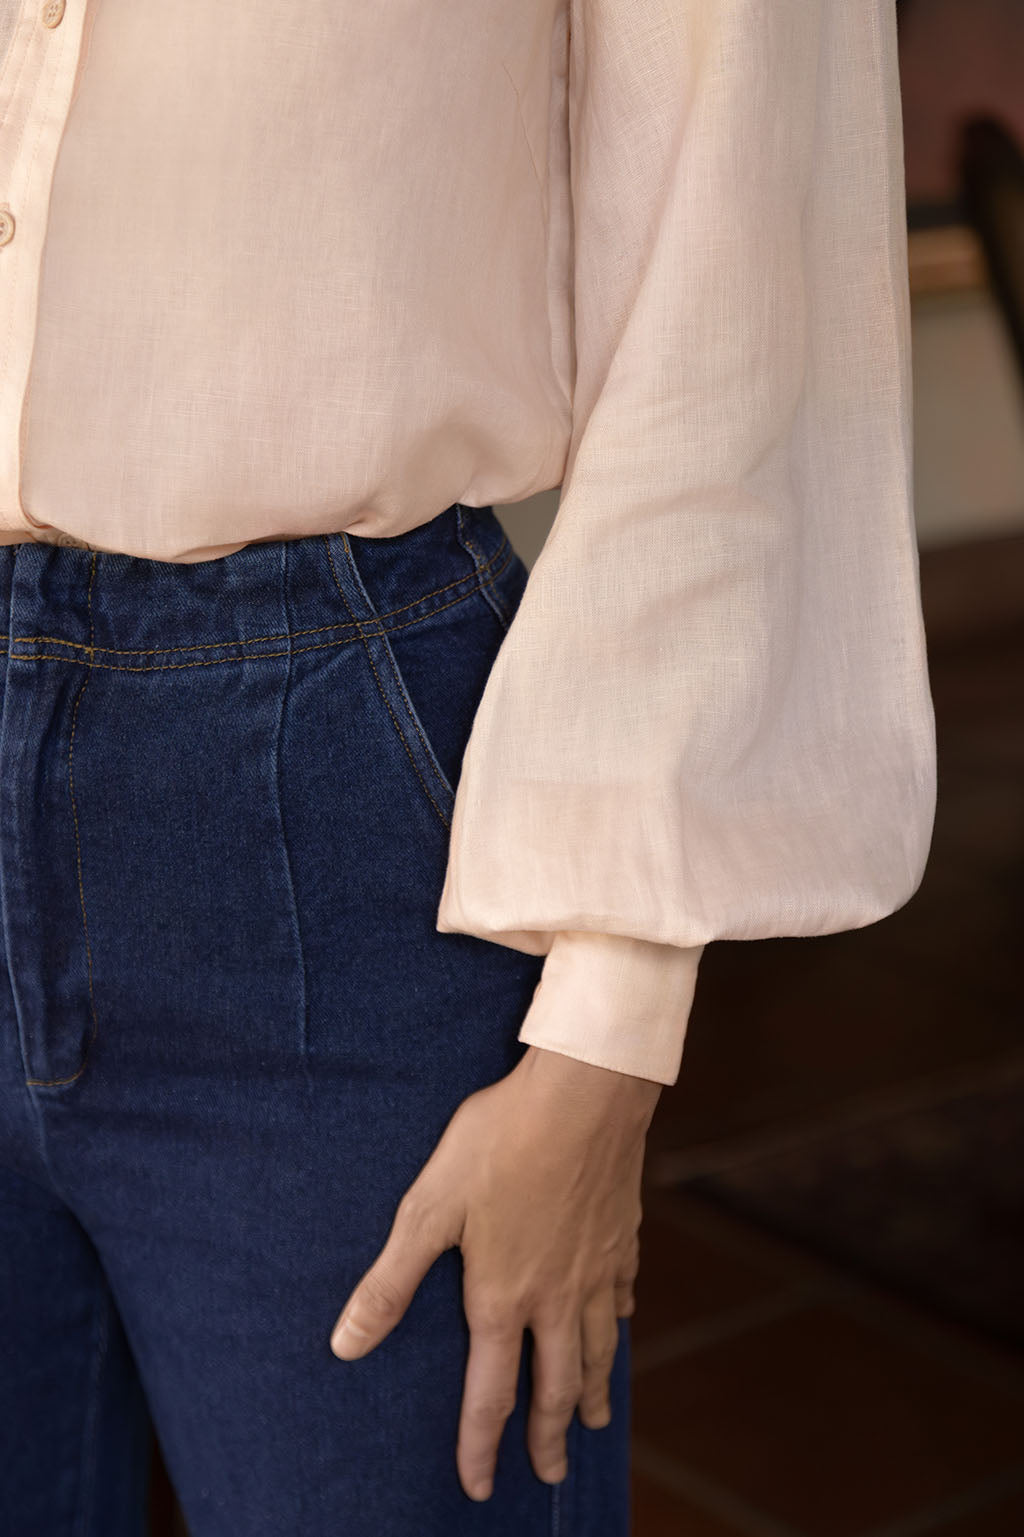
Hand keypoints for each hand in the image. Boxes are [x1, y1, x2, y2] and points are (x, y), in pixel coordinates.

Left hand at [329, 1043, 661, 1500]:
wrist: (584, 1096)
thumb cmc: (500, 1142)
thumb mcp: (429, 1207)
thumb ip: (391, 1281)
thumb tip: (345, 1346)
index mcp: (503, 1297)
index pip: (490, 1394)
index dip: (480, 1446)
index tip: (477, 1488)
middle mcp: (556, 1298)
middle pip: (554, 1386)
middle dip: (548, 1438)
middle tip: (549, 1477)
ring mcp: (595, 1270)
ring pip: (598, 1350)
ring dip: (592, 1393)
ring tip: (594, 1421)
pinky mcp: (622, 1236)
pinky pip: (621, 1296)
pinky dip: (618, 1323)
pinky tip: (619, 1323)